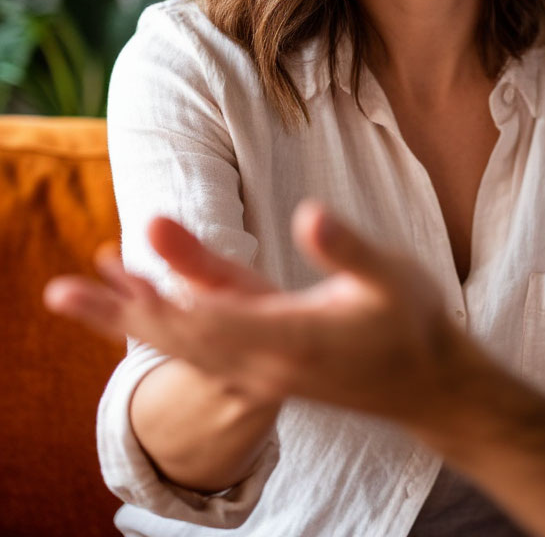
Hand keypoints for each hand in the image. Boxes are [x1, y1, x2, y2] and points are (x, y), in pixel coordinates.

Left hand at [45, 202, 459, 421]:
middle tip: (60, 291)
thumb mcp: (389, 276)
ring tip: (92, 287)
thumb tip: (308, 213)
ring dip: (137, 317)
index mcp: (290, 338)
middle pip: (177, 338)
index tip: (110, 268)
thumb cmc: (414, 324)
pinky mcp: (271, 366)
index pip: (205, 319)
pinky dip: (175, 322)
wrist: (430, 384)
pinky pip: (209, 346)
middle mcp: (265, 362)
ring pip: (187, 346)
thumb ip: (346, 248)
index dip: (156, 294)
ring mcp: (265, 369)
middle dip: (118, 312)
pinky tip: (160, 295)